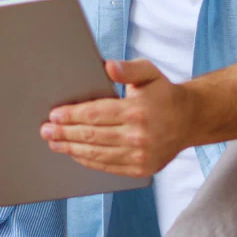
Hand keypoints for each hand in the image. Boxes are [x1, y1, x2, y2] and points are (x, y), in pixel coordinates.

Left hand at [41, 59, 198, 177]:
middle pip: (92, 135)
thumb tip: (108, 66)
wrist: (190, 120)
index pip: (96, 114)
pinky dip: (88, 160)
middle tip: (45, 130)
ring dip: (71, 149)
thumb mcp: (149, 73)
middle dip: (64, 133)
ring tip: (54, 143)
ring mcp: (140, 155)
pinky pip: (108, 166)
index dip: (72, 115)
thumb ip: (128, 69)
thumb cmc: (164, 94)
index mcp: (138, 111)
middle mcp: (139, 136)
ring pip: (97, 154)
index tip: (54, 115)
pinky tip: (75, 153)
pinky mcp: (141, 169)